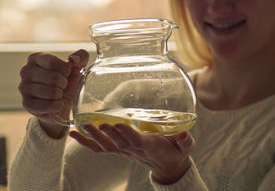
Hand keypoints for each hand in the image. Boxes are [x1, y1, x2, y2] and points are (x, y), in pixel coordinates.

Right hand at [18, 49, 89, 137]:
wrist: (61, 102)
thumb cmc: (67, 81)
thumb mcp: (77, 67)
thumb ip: (81, 57)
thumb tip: (74, 58)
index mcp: (36, 58)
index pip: (52, 62)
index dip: (65, 70)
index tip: (66, 73)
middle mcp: (26, 70)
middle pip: (53, 78)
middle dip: (64, 84)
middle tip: (62, 86)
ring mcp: (23, 87)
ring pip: (51, 92)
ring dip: (60, 95)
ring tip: (59, 94)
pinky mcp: (26, 103)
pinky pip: (47, 105)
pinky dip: (57, 106)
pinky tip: (57, 103)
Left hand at [69, 124, 194, 184]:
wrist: (166, 164)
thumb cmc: (175, 151)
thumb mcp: (185, 148)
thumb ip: (186, 142)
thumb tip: (185, 135)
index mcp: (150, 145)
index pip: (136, 141)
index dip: (127, 134)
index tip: (118, 124)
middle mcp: (134, 149)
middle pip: (118, 143)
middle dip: (107, 134)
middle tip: (97, 124)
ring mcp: (124, 151)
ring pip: (107, 146)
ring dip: (94, 137)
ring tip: (82, 126)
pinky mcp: (119, 150)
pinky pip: (100, 148)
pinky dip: (85, 141)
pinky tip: (73, 133)